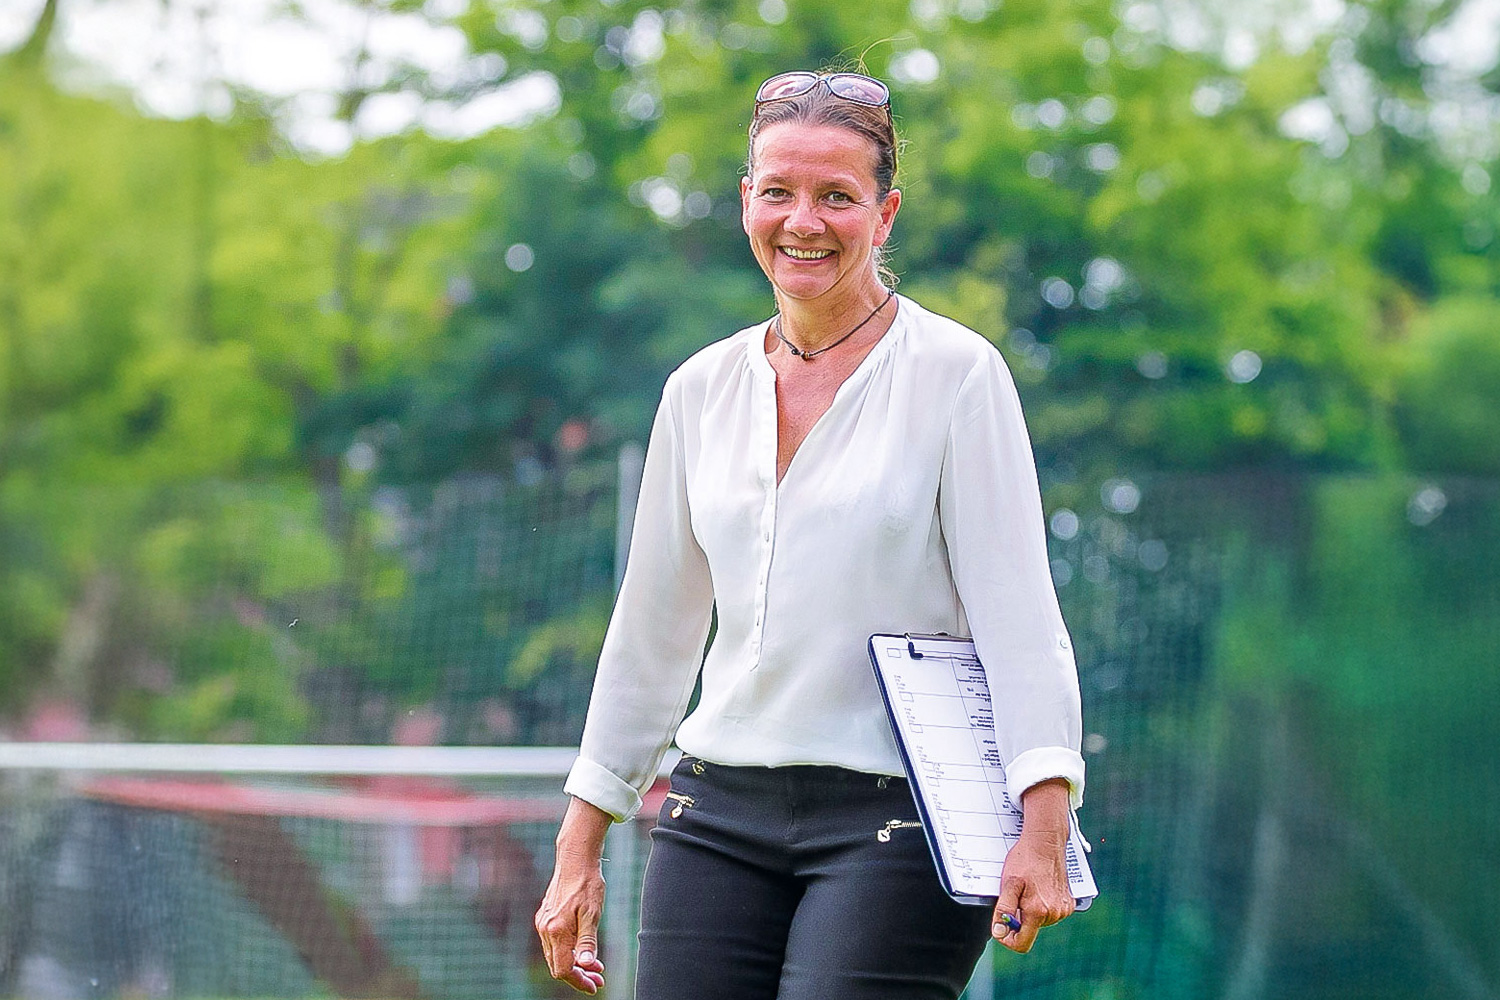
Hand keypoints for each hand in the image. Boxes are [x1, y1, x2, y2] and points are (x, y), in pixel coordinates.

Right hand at [535, 798, 611, 993]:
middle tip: (598, 978)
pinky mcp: (545, 918)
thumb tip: (586, 964)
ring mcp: (543, 923)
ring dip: (573, 964)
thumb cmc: (587, 884)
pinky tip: (582, 950)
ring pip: (555, 956)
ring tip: (595, 966)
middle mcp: (545, 929)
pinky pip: (553, 944)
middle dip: (578, 976)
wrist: (575, 860)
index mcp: (556, 930)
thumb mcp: (593, 913)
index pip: (564, 969)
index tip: (595, 985)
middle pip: (558, 966)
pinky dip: (567, 951)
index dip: (579, 981)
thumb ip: (588, 940)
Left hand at [992, 778, 1074, 953]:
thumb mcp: (1008, 883)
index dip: (1008, 938)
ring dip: (1030, 910)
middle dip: (1018, 918)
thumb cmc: (1025, 860)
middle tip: (1014, 895)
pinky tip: (1038, 888)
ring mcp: (1063, 909)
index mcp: (1038, 911)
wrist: (1045, 842)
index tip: (1001, 926)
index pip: (1022, 943)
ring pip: (1039, 921)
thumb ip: (1004, 910)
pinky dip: (1042, 905)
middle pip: (1030, 931)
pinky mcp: (1069, 903)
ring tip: (1027, 889)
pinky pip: (1050, 913)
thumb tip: (999, 932)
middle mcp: (1054, 914)